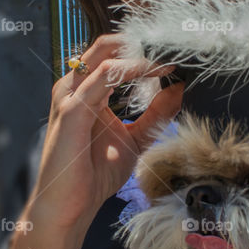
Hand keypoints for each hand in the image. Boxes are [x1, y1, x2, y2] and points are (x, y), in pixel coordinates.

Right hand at [27, 33, 182, 233]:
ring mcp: (71, 96)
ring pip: (105, 54)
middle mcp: (76, 87)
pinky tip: (152, 70)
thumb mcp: (135, 139)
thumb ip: (155, 114)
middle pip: (107, 45)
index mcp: (87, 91)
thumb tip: (178, 88)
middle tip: (174, 46)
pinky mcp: (72, 110)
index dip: (145, 49)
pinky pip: (103, 77)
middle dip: (143, 41)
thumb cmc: (94, 174)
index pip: (114, 55)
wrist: (70, 207)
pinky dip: (130, 69)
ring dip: (140, 51)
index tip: (177, 53)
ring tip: (169, 56)